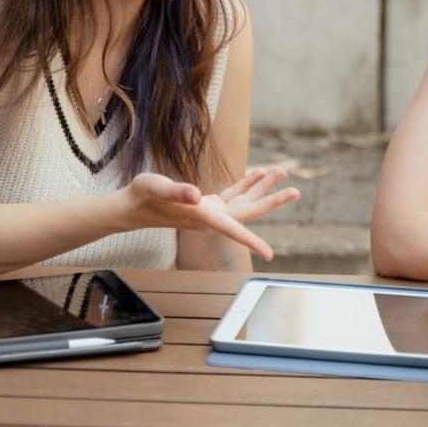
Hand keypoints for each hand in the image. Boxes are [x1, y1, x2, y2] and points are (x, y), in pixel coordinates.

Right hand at [123, 169, 299, 259]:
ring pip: (244, 201)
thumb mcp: (156, 187)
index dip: (252, 241)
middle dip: (272, 200)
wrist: (132, 205)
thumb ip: (176, 191)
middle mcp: (211, 217)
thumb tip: (195, 194)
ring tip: (282, 172)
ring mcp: (211, 211)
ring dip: (263, 187)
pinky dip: (247, 183)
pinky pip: (234, 194)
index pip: (233, 229)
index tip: (269, 254)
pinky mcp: (207, 204)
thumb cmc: (142, 197)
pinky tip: (259, 173)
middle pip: (248, 211)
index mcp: (202, 216)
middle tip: (295, 191)